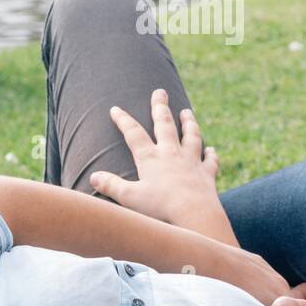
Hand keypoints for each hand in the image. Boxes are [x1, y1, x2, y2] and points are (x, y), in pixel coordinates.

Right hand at [91, 88, 235, 242]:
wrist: (195, 214)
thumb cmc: (160, 207)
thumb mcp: (129, 197)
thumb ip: (111, 185)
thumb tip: (93, 176)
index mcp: (150, 158)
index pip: (133, 134)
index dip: (123, 120)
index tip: (115, 109)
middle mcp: (171, 154)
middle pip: (165, 125)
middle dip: (160, 107)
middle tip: (160, 92)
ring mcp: (192, 162)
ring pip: (191, 136)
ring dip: (189, 123)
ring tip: (187, 111)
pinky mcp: (207, 174)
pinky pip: (210, 161)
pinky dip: (211, 155)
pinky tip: (211, 150)